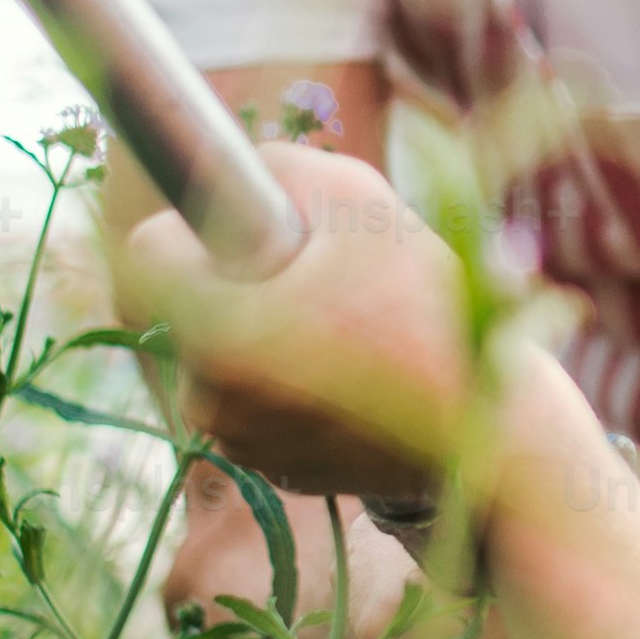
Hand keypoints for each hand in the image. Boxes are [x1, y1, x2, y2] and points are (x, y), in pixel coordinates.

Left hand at [117, 139, 473, 501]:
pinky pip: (251, 402)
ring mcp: (238, 442)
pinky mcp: (269, 472)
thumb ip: (274, 167)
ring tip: (344, 329)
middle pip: (185, 304)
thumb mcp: (358, 198)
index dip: (195, 225)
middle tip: (317, 280)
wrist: (492, 431)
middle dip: (235, 281)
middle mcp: (210, 397)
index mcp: (219, 329)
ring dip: (259, 332)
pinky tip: (350, 375)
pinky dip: (283, 381)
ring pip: (218, 355)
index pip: (147, 250)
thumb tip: (223, 173)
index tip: (253, 231)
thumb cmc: (428, 304)